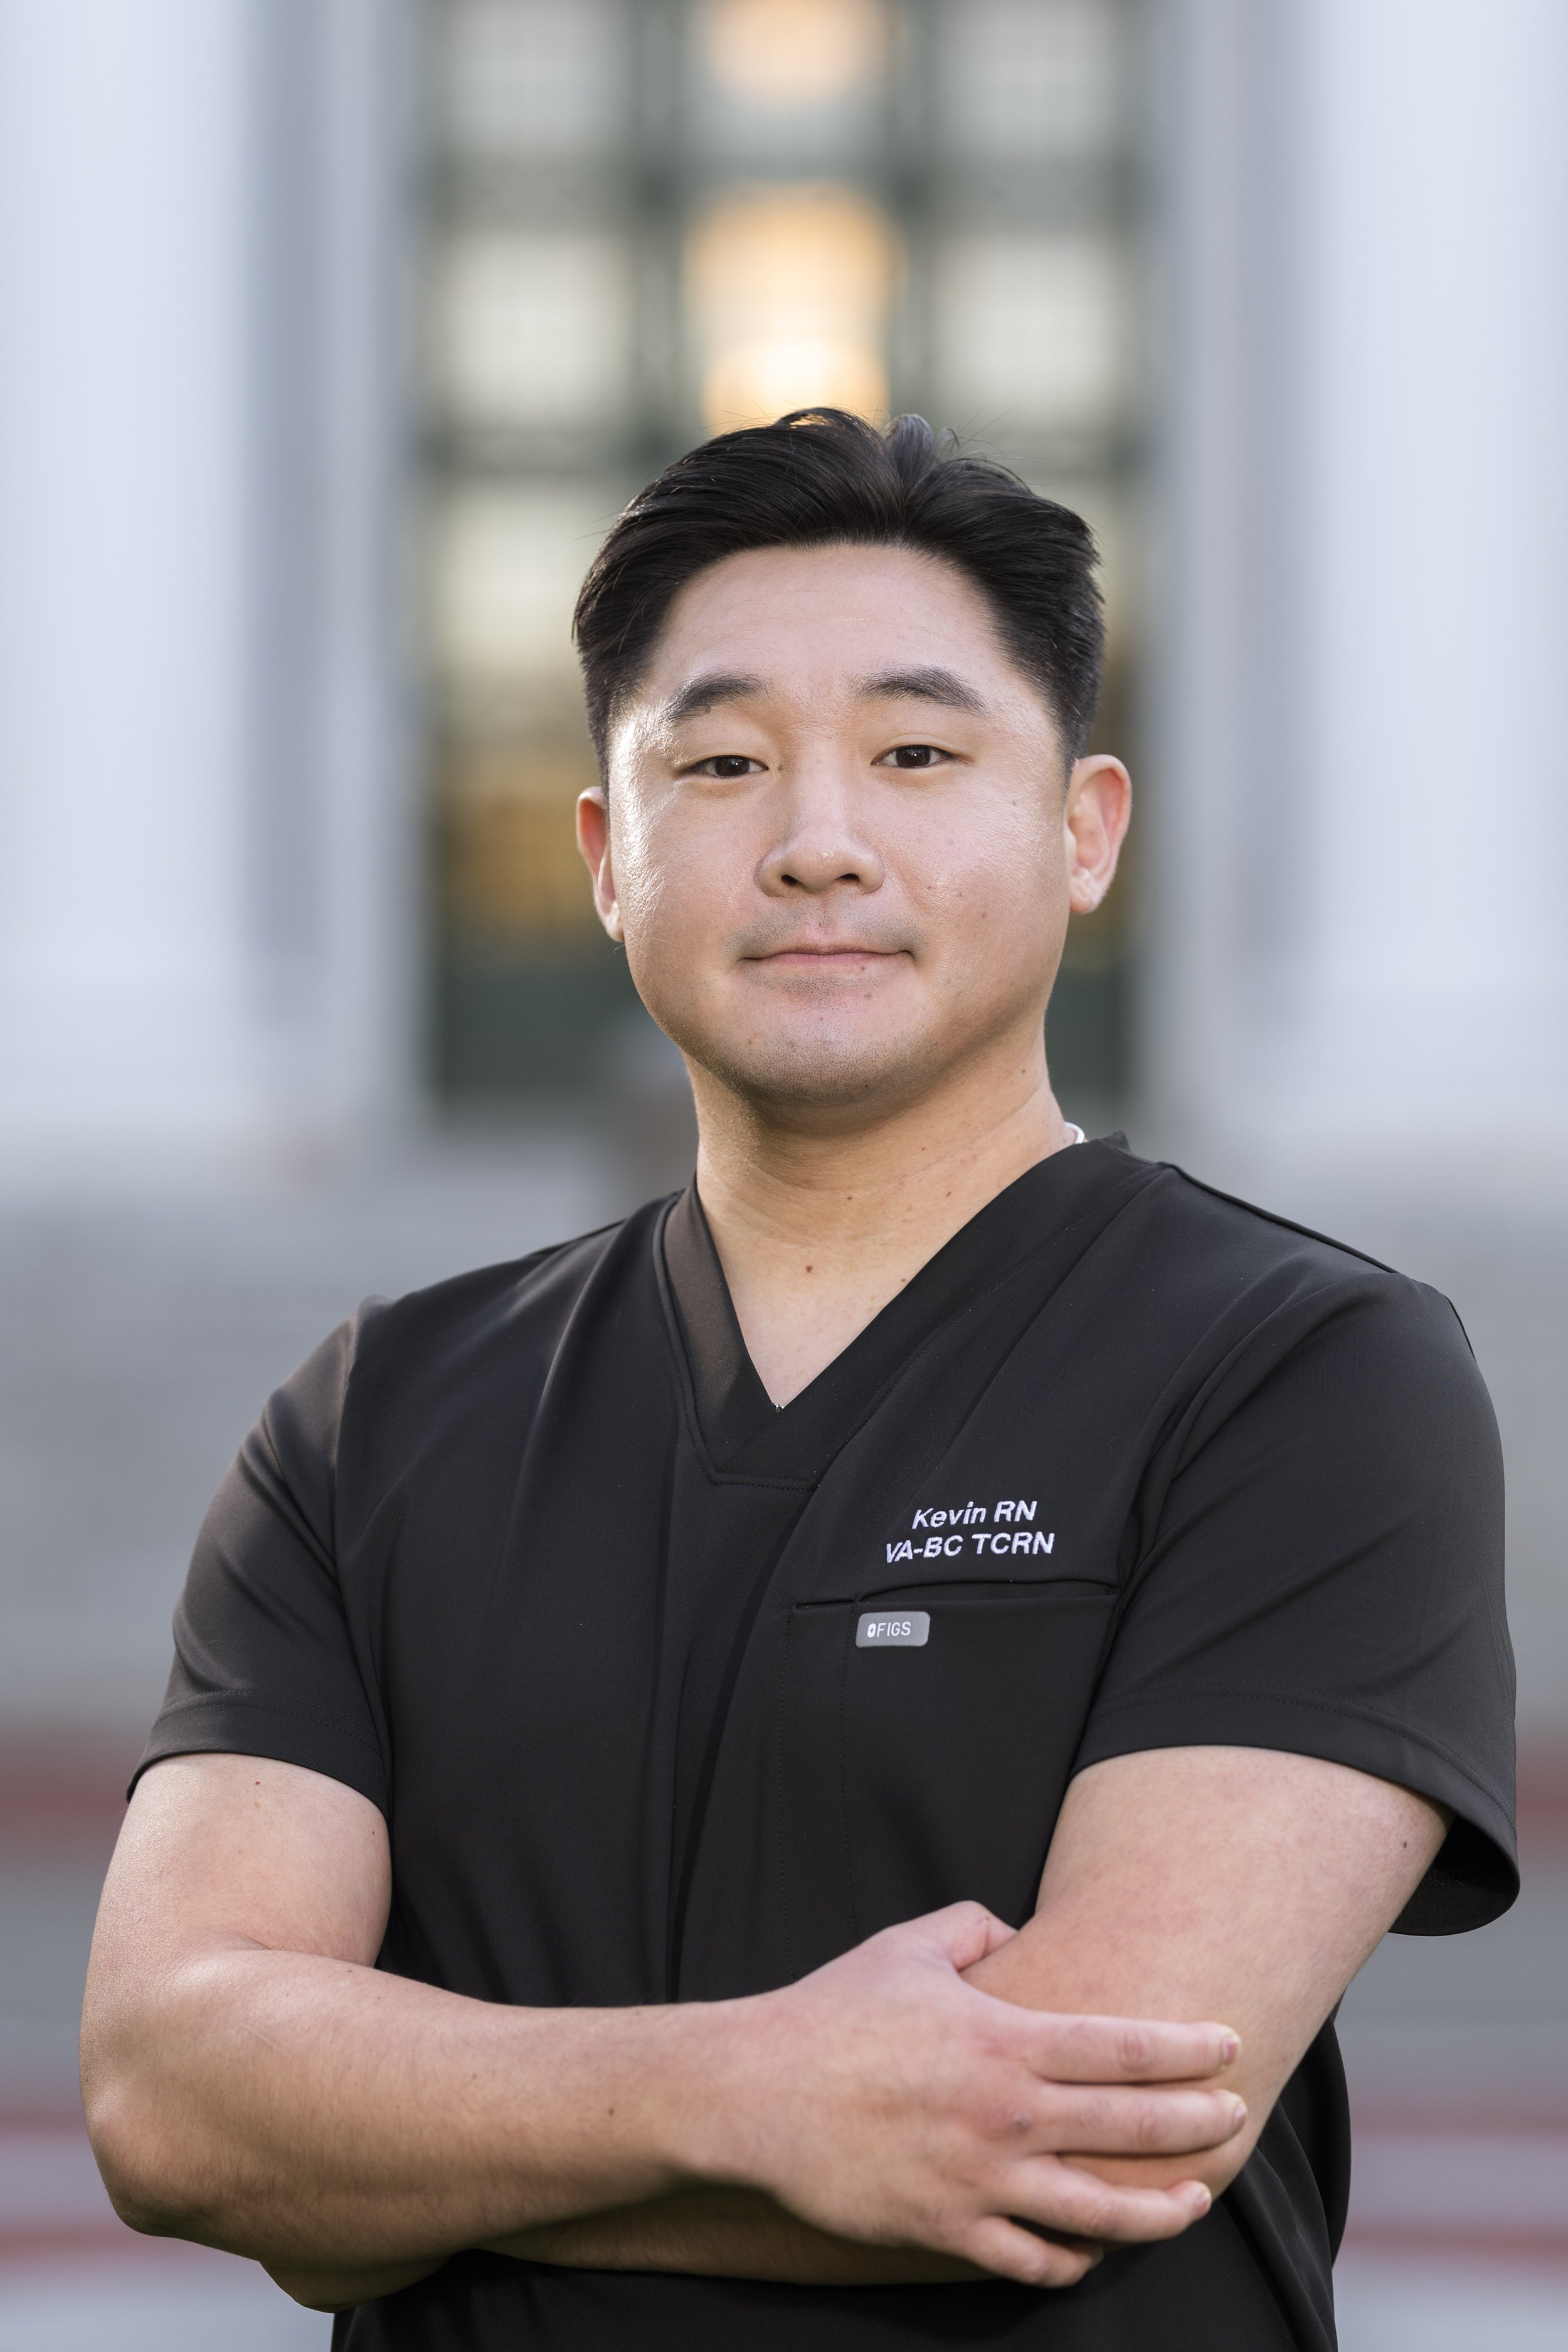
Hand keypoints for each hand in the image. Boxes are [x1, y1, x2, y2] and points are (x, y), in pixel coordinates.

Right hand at [693, 1902, 1244, 2287]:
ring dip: (1159, 2209)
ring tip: (1195, 2202)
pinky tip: (1093, 2252)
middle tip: (1236, 2116)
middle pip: (1130, 2127)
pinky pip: (1031, 2259)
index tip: (1229, 2044)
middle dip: (1197, 2123)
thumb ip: (972, 1927)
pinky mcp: (947, 2229)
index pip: (1126, 2047)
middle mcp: (1006, 2114)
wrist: (758, 2093)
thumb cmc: (833, 2012)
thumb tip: (1015, 1929)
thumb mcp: (906, 1948)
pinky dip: (1072, 2260)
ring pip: (1098, 2212)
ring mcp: (980, 2180)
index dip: (1189, 2047)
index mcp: (1004, 2040)